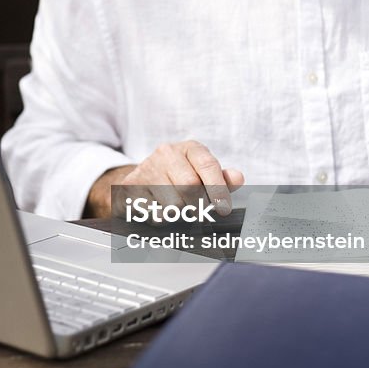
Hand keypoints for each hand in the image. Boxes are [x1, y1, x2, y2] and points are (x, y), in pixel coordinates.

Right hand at [84, 140, 243, 218]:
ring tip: (177, 212)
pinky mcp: (130, 187)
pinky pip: (152, 212)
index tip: (223, 208)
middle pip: (190, 185)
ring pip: (172, 203)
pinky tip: (160, 212)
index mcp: (189, 148)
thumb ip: (222, 178)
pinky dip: (161, 219)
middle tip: (200, 215)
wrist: (141, 180)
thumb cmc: (179, 178)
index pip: (208, 165)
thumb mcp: (202, 174)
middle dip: (198, 206)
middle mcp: (166, 153)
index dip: (218, 189)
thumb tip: (238, 177)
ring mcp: (147, 168)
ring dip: (179, 215)